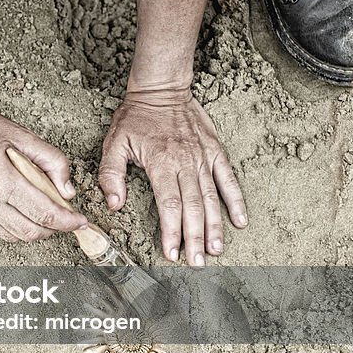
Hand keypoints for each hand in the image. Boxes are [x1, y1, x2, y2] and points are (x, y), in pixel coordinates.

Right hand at [0, 95, 87, 242]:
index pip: (43, 213)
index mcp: (1, 180)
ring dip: (35, 230)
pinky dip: (16, 227)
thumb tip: (67, 189)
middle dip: (54, 229)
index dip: (68, 221)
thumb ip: (51, 161)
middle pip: (30, 232)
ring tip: (47, 213)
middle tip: (68, 218)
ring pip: (13, 236)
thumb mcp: (20, 134)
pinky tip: (24, 211)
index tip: (80, 221)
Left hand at [98, 90, 246, 265]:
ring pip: (212, 198)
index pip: (169, 205)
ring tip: (217, 250)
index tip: (171, 253)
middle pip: (193, 207)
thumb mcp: (113, 143)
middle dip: (195, 238)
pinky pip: (228, 179)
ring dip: (216, 226)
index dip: (171, 231)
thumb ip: (111, 175)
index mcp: (161, 163)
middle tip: (198, 263)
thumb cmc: (135, 117)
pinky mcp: (215, 151)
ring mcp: (203, 157)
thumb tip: (114, 205)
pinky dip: (236, 200)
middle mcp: (186, 162)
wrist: (162, 89)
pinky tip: (241, 221)